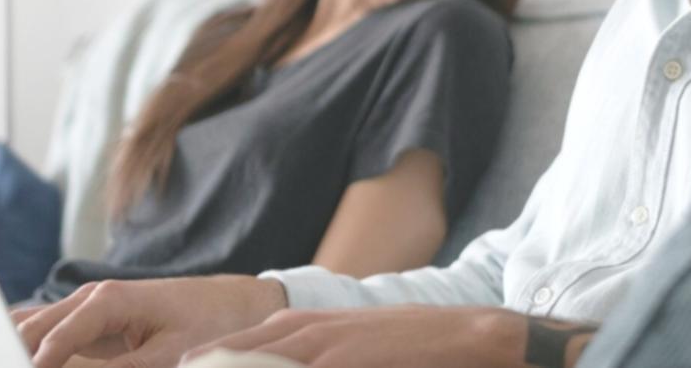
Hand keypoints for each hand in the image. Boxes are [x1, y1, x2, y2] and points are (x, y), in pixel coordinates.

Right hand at [13, 275, 287, 367]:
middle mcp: (90, 298)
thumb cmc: (210, 323)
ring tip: (2, 358)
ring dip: (18, 351)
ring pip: (31, 330)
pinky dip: (34, 352)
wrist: (237, 303)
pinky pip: (50, 338)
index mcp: (108, 299)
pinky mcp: (91, 324)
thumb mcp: (167, 355)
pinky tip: (26, 359)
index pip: (50, 341)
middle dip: (11, 353)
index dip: (29, 364)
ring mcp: (87, 308)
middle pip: (28, 330)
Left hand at [184, 306, 597, 367]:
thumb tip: (305, 361)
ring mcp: (334, 342)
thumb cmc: (423, 350)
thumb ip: (326, 357)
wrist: (478, 337)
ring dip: (233, 366)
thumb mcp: (364, 349)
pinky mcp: (352, 357)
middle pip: (243, 352)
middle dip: (211, 365)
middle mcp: (317, 330)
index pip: (247, 345)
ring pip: (263, 359)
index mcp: (317, 326)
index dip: (213, 360)